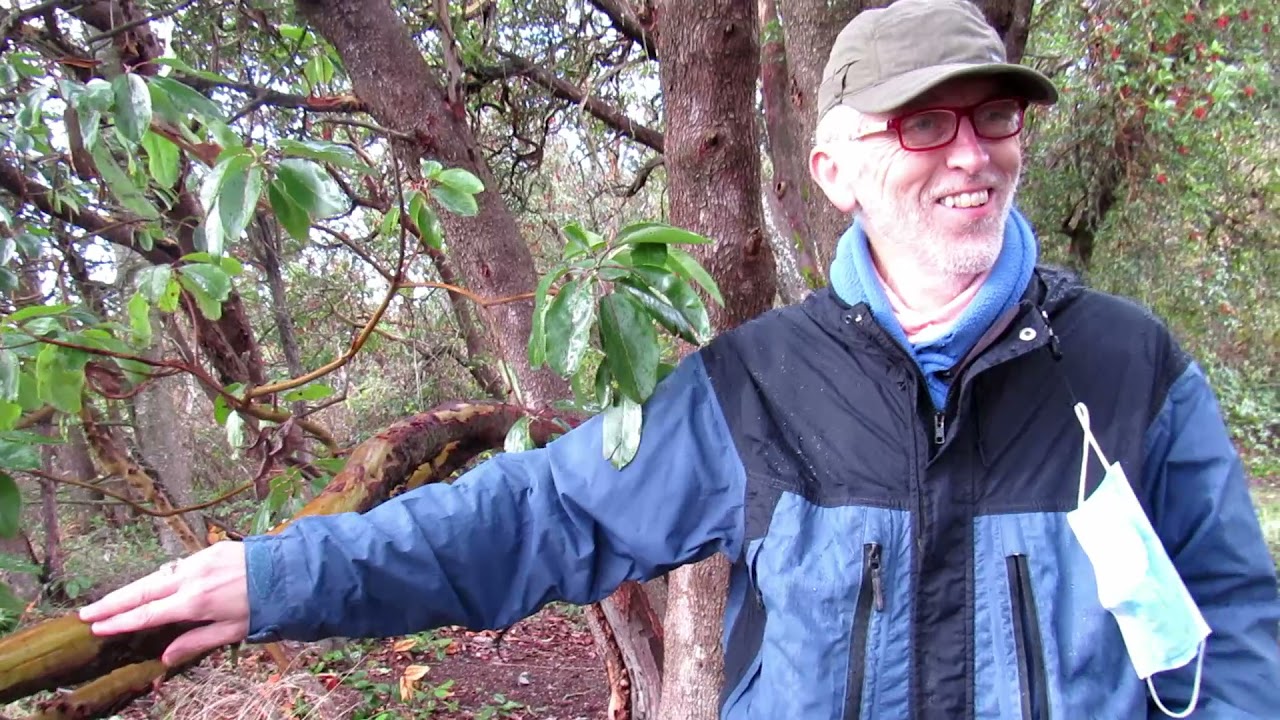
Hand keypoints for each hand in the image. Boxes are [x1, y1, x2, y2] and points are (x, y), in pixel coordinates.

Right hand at [78, 541, 250, 665]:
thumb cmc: (265, 606)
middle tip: (86, 613)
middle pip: (142, 591)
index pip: (148, 614)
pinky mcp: (209, 549)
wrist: (290, 570)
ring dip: (131, 589)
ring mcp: (199, 560)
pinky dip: (157, 578)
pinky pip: (175, 566)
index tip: (96, 627)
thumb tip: (164, 657)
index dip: (120, 622)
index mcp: (195, 601)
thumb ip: (196, 642)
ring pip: (156, 576)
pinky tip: (147, 587)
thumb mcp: (232, 631)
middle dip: (112, 603)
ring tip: (108, 602)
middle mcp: (191, 577)